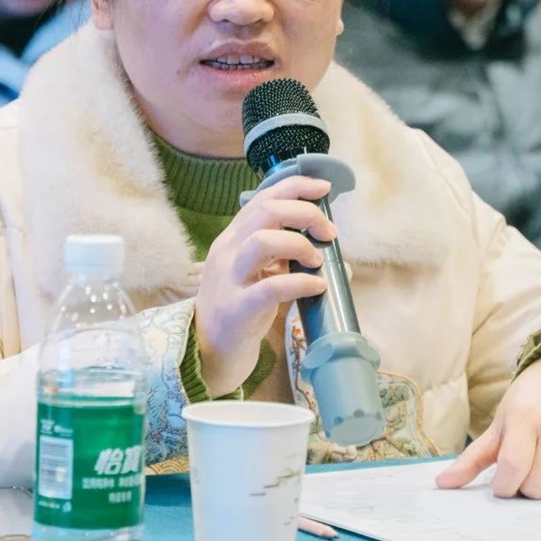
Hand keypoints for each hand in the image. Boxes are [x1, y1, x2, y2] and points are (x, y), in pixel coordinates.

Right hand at [194, 175, 335, 397]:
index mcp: (233, 238)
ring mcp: (229, 279)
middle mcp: (227, 251)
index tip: (324, 188)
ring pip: (262, 241)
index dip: (296, 187)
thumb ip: (286, 260)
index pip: (263, 198)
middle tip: (329, 233)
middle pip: (266, 211)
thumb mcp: (259, 276)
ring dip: (299, 244)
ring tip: (318, 260)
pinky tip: (317, 286)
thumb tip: (333, 254)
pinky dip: (301, 282)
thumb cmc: (238, 312)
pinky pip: (271, 288)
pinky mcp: (237, 309)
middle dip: (305, 213)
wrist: (206, 353)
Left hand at [436, 350, 540, 498]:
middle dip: (529, 488)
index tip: (504, 483)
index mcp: (525, 416)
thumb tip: (441, 485)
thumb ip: (473, 457)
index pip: (514, 468)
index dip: (505, 486)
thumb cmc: (530, 401)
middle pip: (539, 486)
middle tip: (529, 470)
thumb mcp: (500, 422)